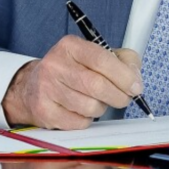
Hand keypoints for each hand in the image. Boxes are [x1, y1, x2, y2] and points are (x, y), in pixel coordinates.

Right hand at [2, 35, 142, 129]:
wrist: (33, 86)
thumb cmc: (72, 69)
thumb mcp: (96, 54)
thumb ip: (123, 61)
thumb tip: (135, 80)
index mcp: (70, 46)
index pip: (102, 60)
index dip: (124, 76)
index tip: (136, 86)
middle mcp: (55, 64)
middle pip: (97, 86)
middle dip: (118, 96)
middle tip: (124, 98)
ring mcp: (47, 88)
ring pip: (90, 107)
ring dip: (101, 107)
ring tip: (96, 100)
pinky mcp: (44, 110)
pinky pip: (79, 122)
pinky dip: (87, 119)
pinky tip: (81, 109)